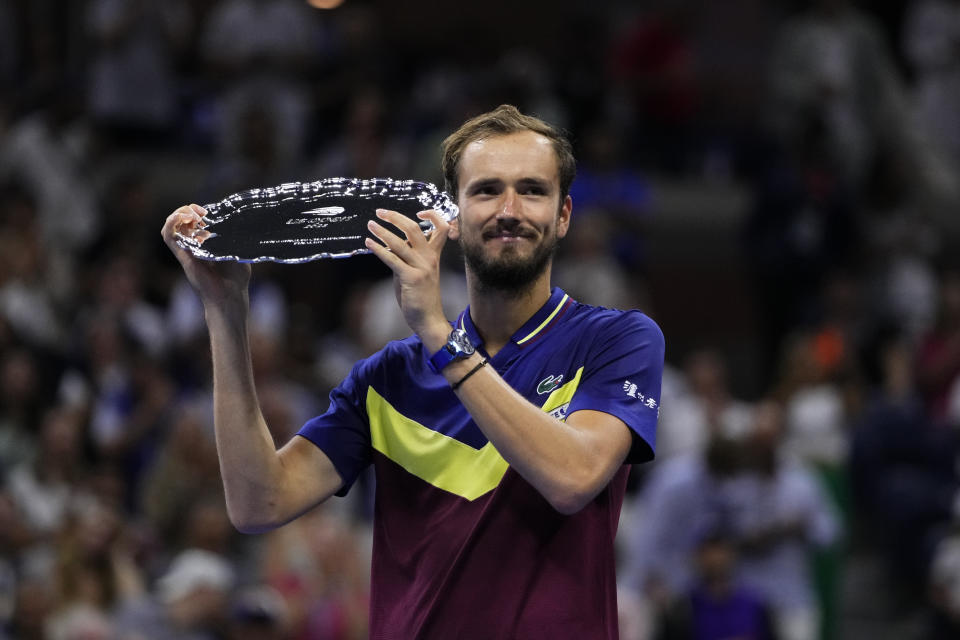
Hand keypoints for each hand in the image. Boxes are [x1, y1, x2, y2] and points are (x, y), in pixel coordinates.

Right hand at [161, 204, 250, 310]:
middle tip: (201, 211)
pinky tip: (182, 217)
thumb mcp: (237, 251)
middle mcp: (194, 247)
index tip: (208, 210)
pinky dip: (171, 224)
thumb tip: (232, 220)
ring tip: (192, 214)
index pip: (195, 223)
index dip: (198, 213)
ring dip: (179, 214)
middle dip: (189, 211)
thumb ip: (232, 238)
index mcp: (206, 245)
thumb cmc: (236, 279)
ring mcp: (187, 251)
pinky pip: (169, 237)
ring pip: (171, 227)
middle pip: (182, 222)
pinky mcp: (182, 257)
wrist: (230, 296)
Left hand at [364, 208, 450, 345]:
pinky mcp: (411, 278)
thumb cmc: (422, 297)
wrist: (429, 319)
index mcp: (433, 255)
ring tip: (370, 225)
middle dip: (396, 217)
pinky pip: (392, 259)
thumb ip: (408, 258)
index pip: (441, 228)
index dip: (432, 216)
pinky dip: (379, 249)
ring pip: (401, 242)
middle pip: (414, 228)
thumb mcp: (417, 272)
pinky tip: (368, 244)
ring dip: (382, 231)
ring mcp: (421, 267)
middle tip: (380, 212)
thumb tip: (392, 246)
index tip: (420, 211)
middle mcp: (429, 258)